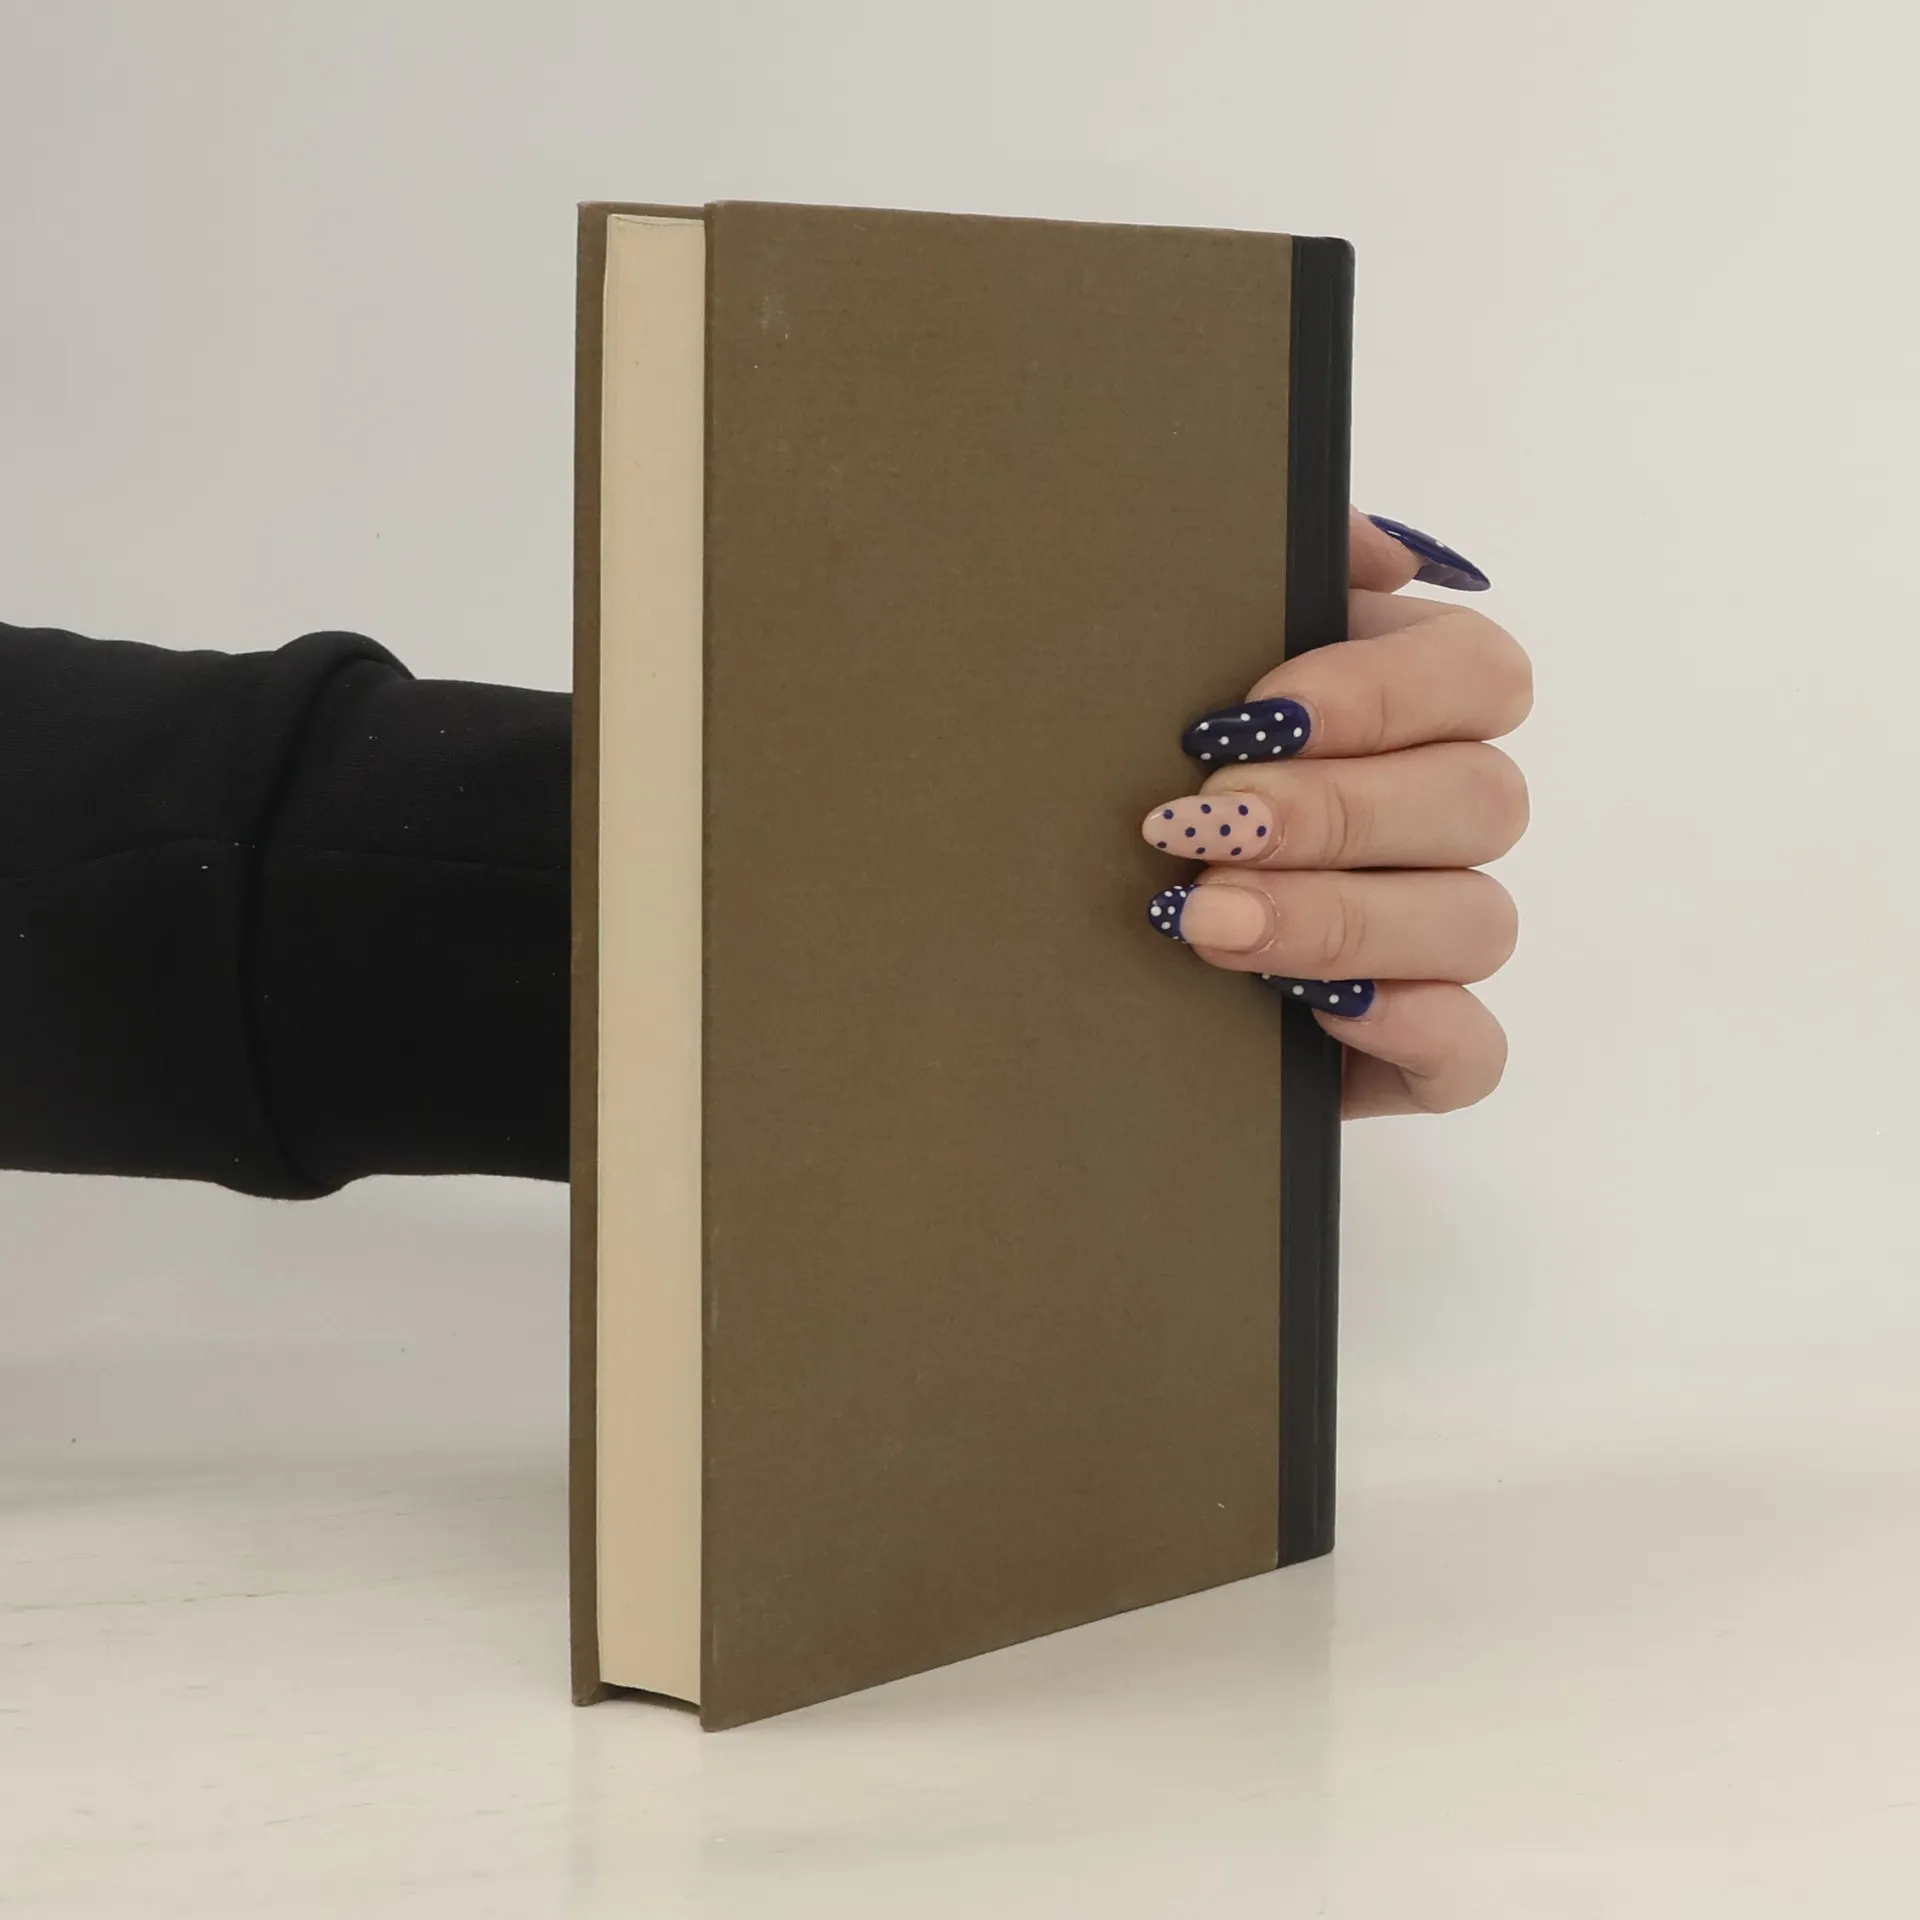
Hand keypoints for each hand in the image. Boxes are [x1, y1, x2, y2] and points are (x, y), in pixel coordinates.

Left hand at [1141, 509, 1528, 1115]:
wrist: (1045, 944)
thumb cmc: (1121, 776)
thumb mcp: (1161, 665)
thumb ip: (1260, 581)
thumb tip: (1374, 547)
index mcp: (1403, 707)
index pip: (1481, 674)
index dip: (1383, 694)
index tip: (1249, 718)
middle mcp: (1437, 820)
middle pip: (1482, 799)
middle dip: (1335, 813)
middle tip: (1202, 825)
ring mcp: (1434, 942)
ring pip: (1477, 922)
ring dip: (1341, 918)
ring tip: (1204, 921)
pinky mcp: (1414, 1052)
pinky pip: (1473, 1051)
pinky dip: (1413, 1030)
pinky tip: (1314, 1015)